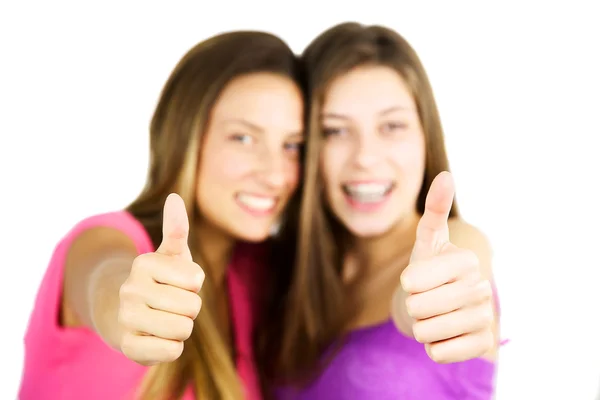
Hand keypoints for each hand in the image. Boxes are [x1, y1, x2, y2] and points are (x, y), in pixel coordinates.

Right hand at [118, 193, 204, 365]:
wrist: (129, 314)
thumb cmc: (162, 280)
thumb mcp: (172, 254)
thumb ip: (176, 228)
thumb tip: (174, 198)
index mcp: (144, 264)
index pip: (196, 280)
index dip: (194, 285)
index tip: (178, 283)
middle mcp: (130, 289)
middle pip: (192, 307)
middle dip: (190, 308)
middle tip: (172, 304)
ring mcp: (126, 319)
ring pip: (183, 330)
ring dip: (182, 328)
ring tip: (166, 319)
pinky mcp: (128, 347)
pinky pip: (170, 351)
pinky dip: (172, 347)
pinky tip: (157, 338)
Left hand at [395, 171, 493, 362]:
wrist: (445, 303)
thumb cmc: (431, 268)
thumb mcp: (428, 239)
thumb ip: (435, 209)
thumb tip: (445, 175)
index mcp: (466, 261)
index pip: (413, 282)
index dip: (408, 283)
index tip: (418, 278)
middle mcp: (482, 288)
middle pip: (418, 308)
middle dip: (413, 306)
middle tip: (426, 299)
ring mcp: (486, 318)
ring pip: (426, 332)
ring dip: (421, 326)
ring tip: (435, 315)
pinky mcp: (483, 344)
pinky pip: (439, 352)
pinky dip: (433, 346)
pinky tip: (445, 334)